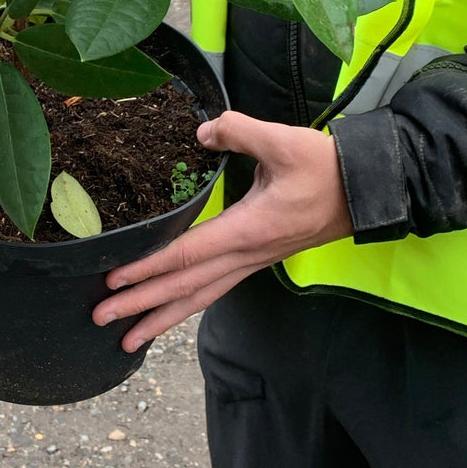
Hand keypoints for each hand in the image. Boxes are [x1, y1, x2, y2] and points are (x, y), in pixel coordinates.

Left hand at [92, 111, 353, 352]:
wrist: (366, 189)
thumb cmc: (324, 166)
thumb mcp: (282, 140)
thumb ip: (238, 132)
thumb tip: (202, 131)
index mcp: (248, 230)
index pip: (187, 253)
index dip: (148, 267)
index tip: (114, 279)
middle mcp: (247, 255)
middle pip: (185, 287)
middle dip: (142, 305)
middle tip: (100, 317)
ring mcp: (253, 261)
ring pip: (200, 297)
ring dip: (161, 316)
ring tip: (127, 336)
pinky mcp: (257, 258)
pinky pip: (214, 289)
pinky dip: (186, 304)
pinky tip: (167, 312)